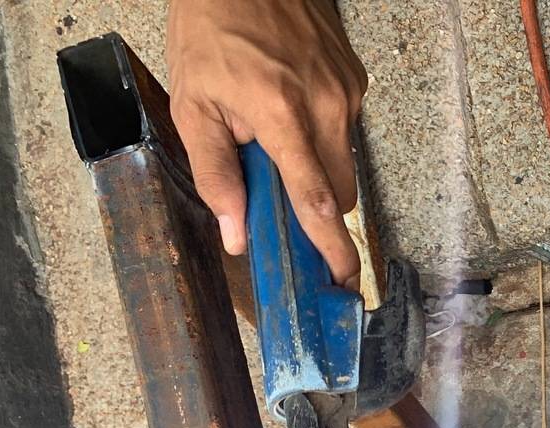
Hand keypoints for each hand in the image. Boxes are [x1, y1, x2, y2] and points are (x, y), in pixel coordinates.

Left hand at [166, 0, 367, 284]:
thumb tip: (235, 233)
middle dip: (314, 205)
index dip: (331, 247)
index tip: (343, 278)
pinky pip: (344, 129)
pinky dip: (320, 132)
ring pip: (343, 163)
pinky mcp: (355, 79)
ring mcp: (346, 92)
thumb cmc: (211, 27)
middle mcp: (325, 106)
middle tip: (278, 190)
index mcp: (282, 115)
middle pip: (338, 193)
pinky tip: (291, 100)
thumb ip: (216, 174)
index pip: (315, 200)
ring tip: (276, 128)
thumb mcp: (193, 104)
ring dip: (315, 165)